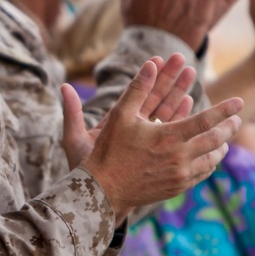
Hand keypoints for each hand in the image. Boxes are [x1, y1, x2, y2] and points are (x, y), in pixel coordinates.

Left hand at [60, 53, 195, 169]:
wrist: (97, 198)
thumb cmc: (84, 170)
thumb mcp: (75, 140)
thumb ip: (72, 113)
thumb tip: (63, 86)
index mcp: (115, 122)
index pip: (134, 94)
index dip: (146, 76)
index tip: (158, 58)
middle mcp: (132, 128)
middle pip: (154, 98)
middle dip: (168, 78)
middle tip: (180, 58)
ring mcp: (146, 140)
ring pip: (166, 112)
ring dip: (178, 93)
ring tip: (190, 72)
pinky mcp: (156, 152)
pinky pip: (172, 132)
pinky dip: (180, 117)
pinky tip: (191, 101)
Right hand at [76, 60, 242, 221]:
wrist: (103, 190)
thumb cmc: (110, 150)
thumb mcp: (120, 115)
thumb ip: (138, 88)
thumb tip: (151, 63)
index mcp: (169, 137)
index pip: (207, 121)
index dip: (225, 110)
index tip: (240, 102)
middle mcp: (180, 158)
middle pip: (215, 141)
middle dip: (229, 128)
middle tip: (237, 120)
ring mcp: (180, 176)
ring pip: (212, 160)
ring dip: (221, 148)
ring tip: (225, 140)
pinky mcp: (176, 188)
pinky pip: (201, 174)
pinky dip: (209, 164)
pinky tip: (209, 159)